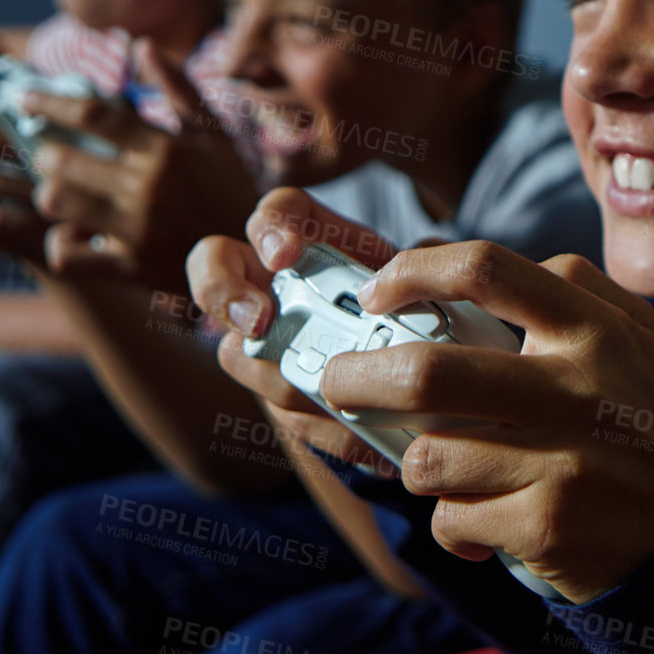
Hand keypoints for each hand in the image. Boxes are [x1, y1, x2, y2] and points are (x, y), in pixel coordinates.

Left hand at [26, 38, 259, 289]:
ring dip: (51, 195)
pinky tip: (75, 236)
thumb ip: (178, 89)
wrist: (257, 255)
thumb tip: (143, 44)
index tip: (24, 99)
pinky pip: (69, 254)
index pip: (91, 114)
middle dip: (45, 154)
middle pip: (60, 159)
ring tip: (60, 192)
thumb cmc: (229, 188)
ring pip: (56, 202)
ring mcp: (137, 228)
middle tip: (47, 155)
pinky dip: (63, 245)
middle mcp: (148, 186)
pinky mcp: (131, 266)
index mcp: (164, 148)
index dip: (48, 102)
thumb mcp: (212, 136)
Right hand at [187, 188, 404, 474]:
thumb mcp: (422, 283)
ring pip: (242, 356)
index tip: (285, 254)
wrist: (418, 369)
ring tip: (327, 390)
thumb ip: (421, 264)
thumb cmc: (412, 311)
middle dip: (227, 296)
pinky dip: (329, 429)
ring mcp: (265, 345)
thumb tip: (431, 247)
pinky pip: (289, 417)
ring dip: (279, 374)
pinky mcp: (286, 400)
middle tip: (260, 319)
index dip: (271, 226)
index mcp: (310, 245)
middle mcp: (271, 287)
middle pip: (221, 281)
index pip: (276, 214)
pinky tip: (364, 439)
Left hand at [320, 239, 653, 604]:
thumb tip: (470, 261)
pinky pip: (451, 521)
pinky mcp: (545, 527)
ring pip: (428, 457)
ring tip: (451, 472)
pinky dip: (454, 527)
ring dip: (421, 466)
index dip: (413, 271)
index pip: (485, 270)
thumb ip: (573, 288)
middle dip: (357, 377)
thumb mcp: (640, 337)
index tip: (379, 292)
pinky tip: (486, 526)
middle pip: (427, 371)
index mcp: (593, 330)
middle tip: (340, 382)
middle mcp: (576, 390)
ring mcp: (560, 463)